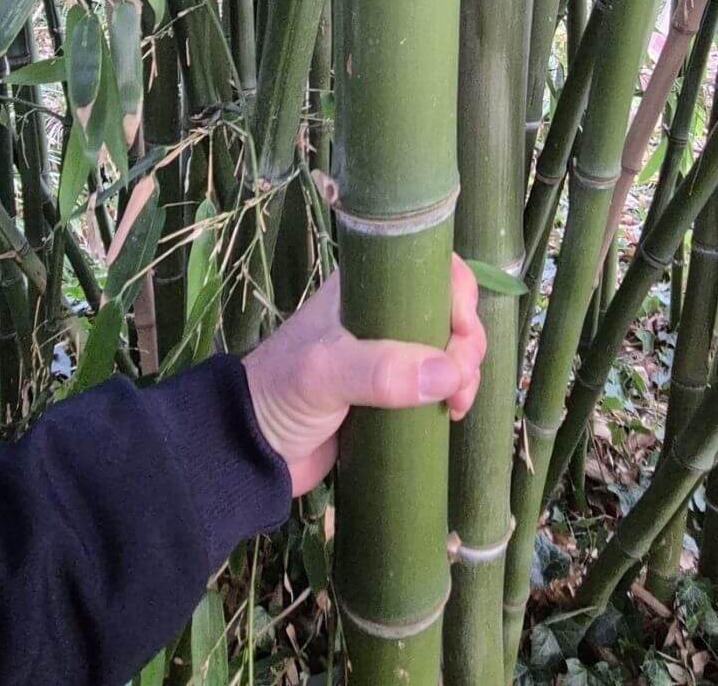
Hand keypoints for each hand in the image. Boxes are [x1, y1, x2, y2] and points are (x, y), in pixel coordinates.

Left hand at [243, 254, 485, 495]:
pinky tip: (452, 413)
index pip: (426, 266)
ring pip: (447, 346)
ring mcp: (388, 352)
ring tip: (457, 405)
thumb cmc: (281, 394)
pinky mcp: (392, 391)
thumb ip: (381, 370)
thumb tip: (449, 372)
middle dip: (466, 341)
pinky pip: (436, 382)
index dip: (456, 291)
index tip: (462, 330)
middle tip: (461, 380)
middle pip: (447, 307)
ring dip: (464, 371)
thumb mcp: (325, 374)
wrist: (251, 452)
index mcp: (363, 287)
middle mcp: (380, 312)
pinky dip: (453, 393)